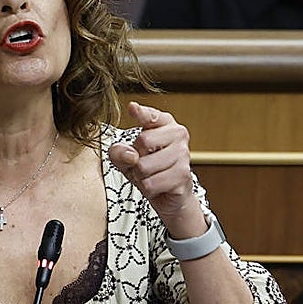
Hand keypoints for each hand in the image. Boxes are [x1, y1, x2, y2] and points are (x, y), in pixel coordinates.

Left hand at [108, 102, 205, 237]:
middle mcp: (178, 134)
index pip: (151, 115)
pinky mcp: (183, 176)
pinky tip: (156, 185)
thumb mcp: (125, 157)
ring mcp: (183, 155)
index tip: (132, 108)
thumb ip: (118, 151)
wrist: (168, 195)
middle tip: (142, 163)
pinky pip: (150, 184)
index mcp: (164, 123)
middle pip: (143, 141)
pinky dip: (147, 189)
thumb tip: (131, 155)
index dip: (141, 113)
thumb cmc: (146, 169)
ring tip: (149, 175)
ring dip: (140, 176)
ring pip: (144, 166)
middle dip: (135, 158)